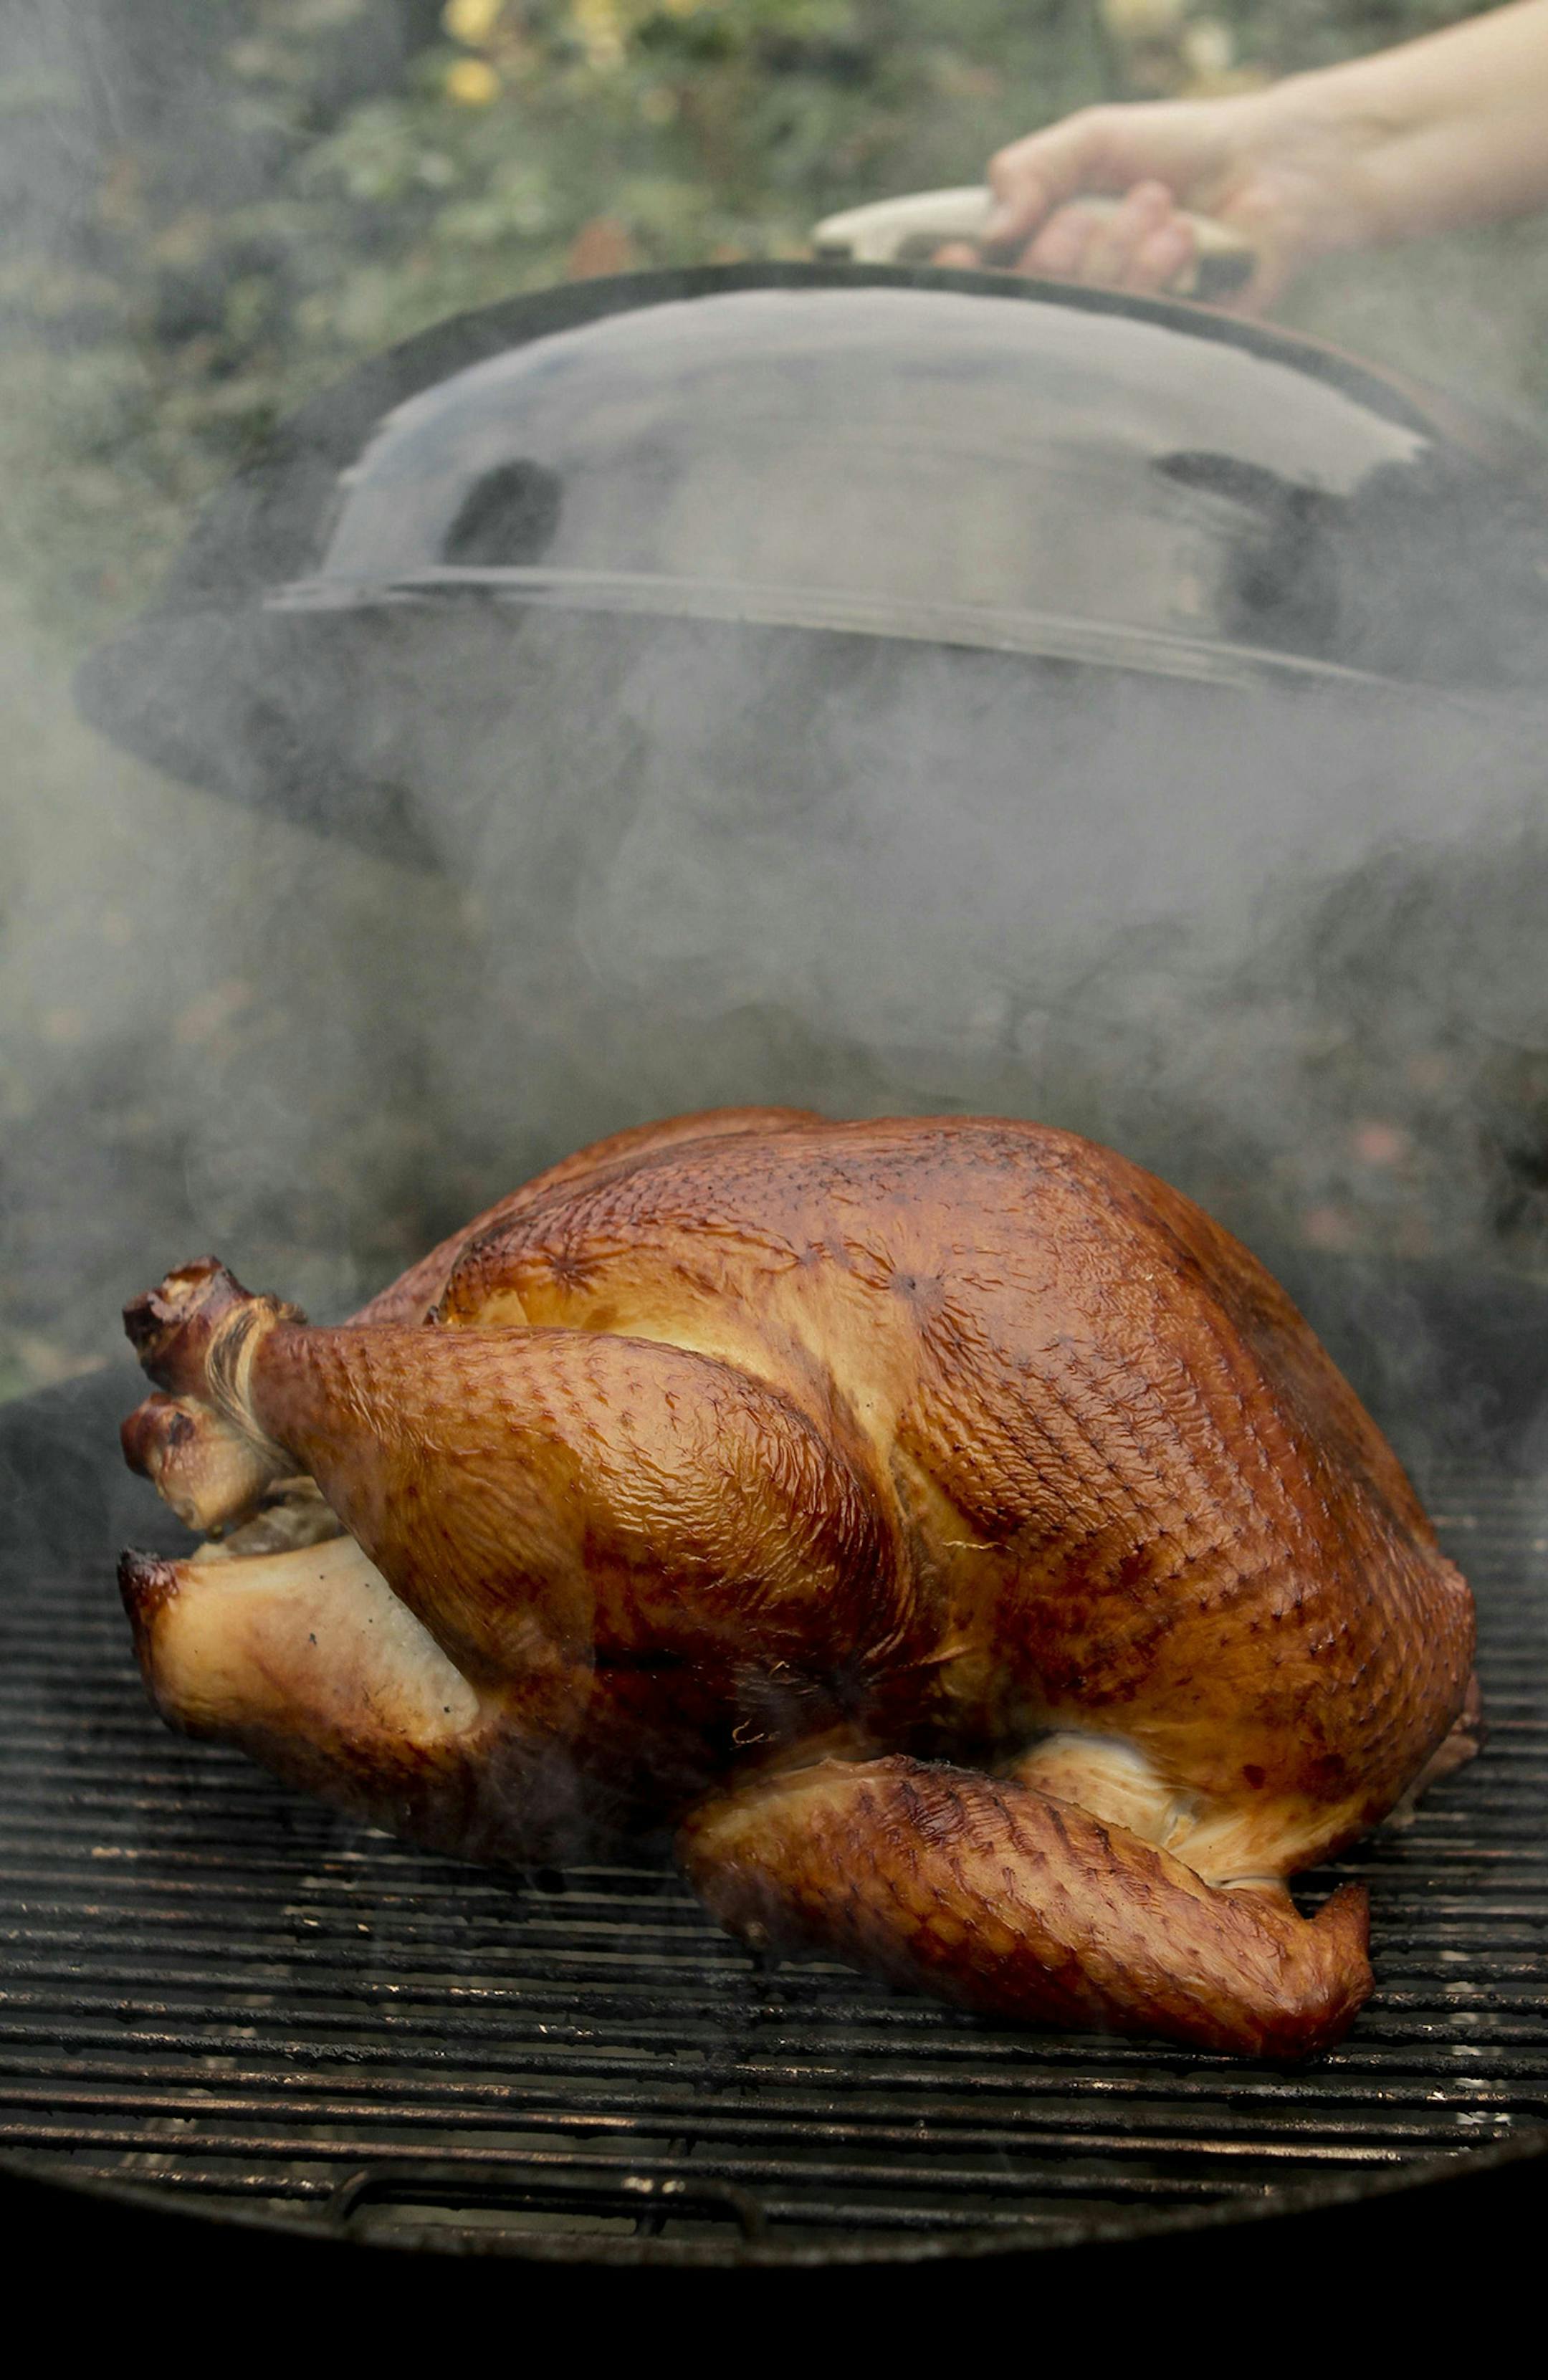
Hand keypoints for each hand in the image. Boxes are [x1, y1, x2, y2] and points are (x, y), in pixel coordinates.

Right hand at [935, 86, 1394, 313]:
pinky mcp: (1167, 348)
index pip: (980, 290)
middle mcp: (1072, 300)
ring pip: (1085, 312)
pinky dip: (1159, 271)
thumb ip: (1030, 171)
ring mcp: (1118, 329)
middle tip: (1105, 207)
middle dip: (1062, 248)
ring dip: (1119, 250)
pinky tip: (1184, 240)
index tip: (962, 260)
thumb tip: (989, 232)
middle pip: (1030, 301)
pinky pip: (1137, 328)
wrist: (1273, 168)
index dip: (961, 283)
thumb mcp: (1092, 140)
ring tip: (1162, 209)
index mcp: (1041, 254)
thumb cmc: (1179, 151)